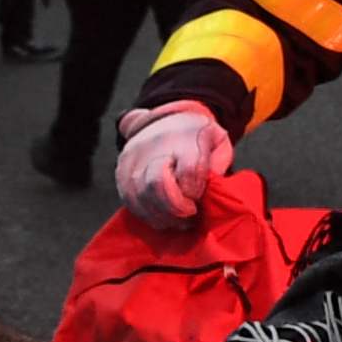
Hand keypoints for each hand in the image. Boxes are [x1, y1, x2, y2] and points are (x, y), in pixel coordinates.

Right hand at [112, 101, 232, 228]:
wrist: (164, 120)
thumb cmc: (197, 136)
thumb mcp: (218, 140)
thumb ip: (220, 162)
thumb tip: (211, 185)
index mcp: (185, 139)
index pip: (188, 170)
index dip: (194, 192)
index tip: (199, 200)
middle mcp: (156, 149)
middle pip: (157, 184)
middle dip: (175, 208)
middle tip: (189, 215)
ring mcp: (135, 160)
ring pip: (141, 196)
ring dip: (162, 216)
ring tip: (178, 221)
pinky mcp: (122, 172)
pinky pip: (129, 201)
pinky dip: (146, 215)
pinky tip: (162, 218)